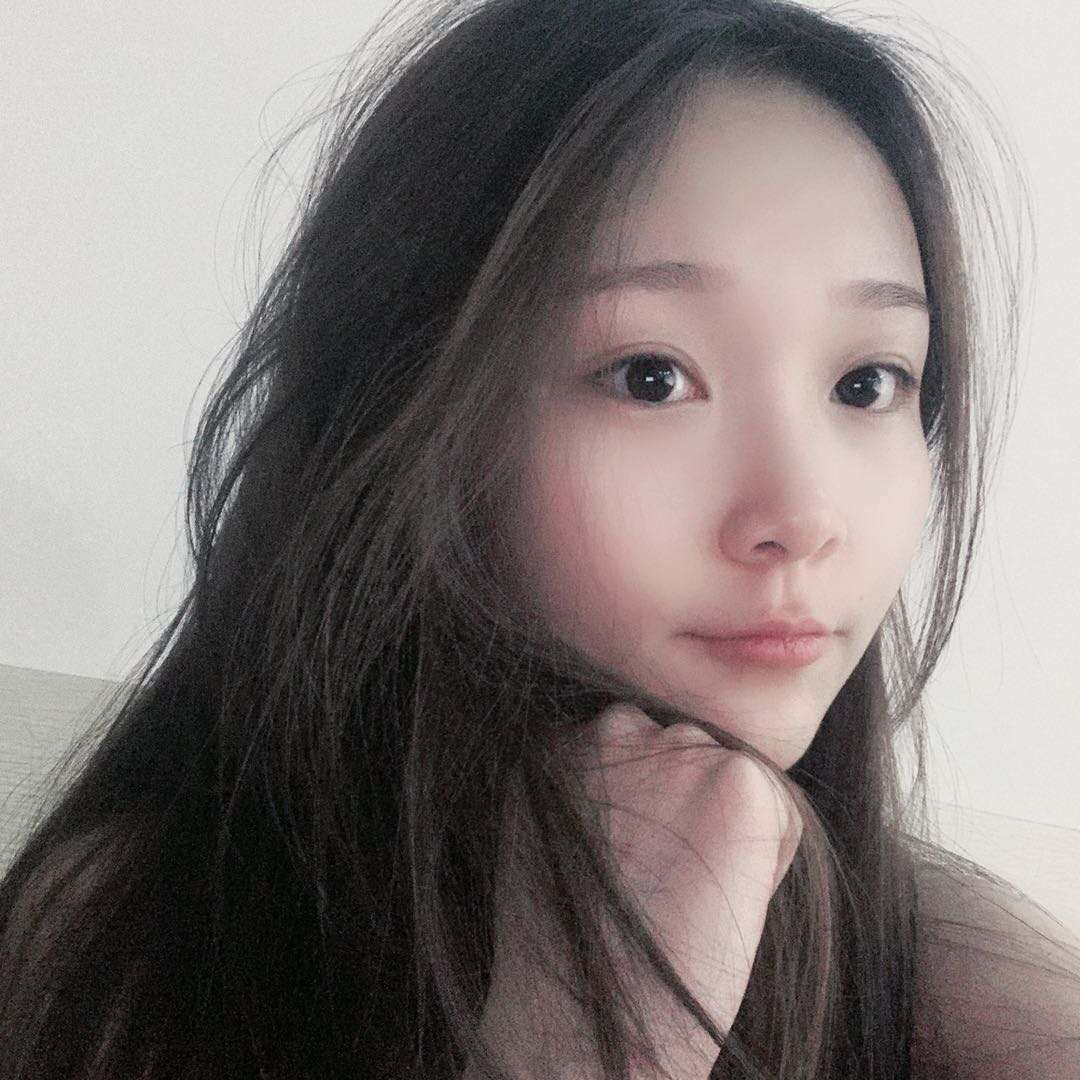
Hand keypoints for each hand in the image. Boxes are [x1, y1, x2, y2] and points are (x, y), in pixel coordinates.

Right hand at [477, 703, 803, 1079]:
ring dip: (729, 832)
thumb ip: (597, 782)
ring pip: (735, 779)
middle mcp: (613, 725)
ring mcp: (677, 744)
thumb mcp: (561, 835)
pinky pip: (779, 813)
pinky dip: (766, 863)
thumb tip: (657, 772)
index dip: (645, 814)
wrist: (584, 1022)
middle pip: (688, 753)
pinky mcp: (738, 778)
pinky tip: (714, 900)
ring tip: (682, 896)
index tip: (631, 865)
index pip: (635, 749)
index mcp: (559, 739)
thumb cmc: (570, 951)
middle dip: (692, 810)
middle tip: (661, 885)